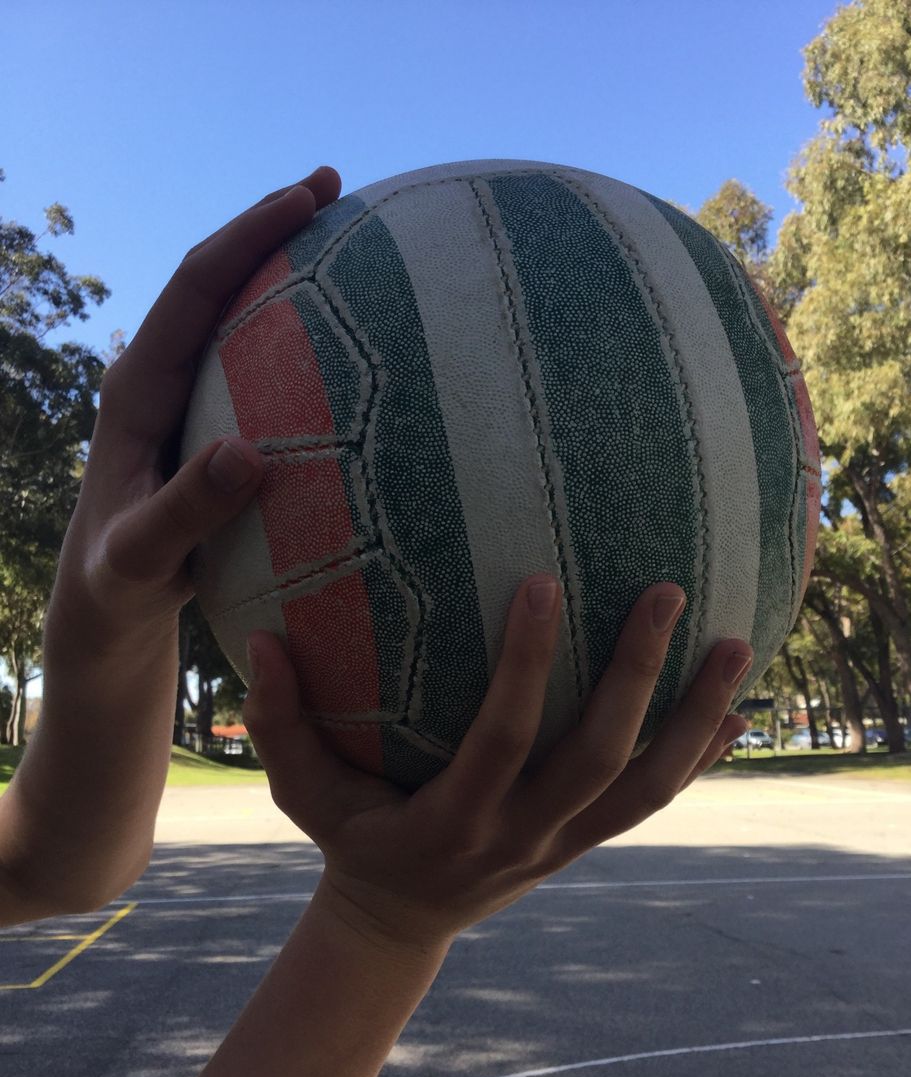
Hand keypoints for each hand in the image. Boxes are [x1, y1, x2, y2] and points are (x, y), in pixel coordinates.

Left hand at [43, 166, 341, 657]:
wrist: (108, 603)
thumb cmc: (120, 582)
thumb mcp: (142, 557)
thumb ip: (185, 511)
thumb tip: (246, 453)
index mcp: (136, 388)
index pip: (193, 289)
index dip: (247, 236)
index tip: (307, 199)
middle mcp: (160, 376)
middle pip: (216, 279)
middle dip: (271, 226)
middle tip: (337, 188)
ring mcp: (187, 396)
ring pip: (239, 315)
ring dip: (288, 272)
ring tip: (351, 239)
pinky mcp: (211, 422)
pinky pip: (261, 363)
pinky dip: (302, 334)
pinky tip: (350, 339)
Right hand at [243, 579, 749, 955]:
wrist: (401, 925)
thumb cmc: (353, 841)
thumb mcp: (304, 795)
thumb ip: (283, 724)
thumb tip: (261, 639)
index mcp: (456, 819)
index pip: (502, 738)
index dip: (525, 665)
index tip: (542, 580)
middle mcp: (523, 833)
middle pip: (600, 759)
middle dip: (639, 678)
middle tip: (668, 590)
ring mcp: (564, 842)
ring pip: (648, 787)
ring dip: (697, 717)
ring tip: (740, 644)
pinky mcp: (586, 843)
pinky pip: (654, 802)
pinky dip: (698, 758)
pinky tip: (739, 713)